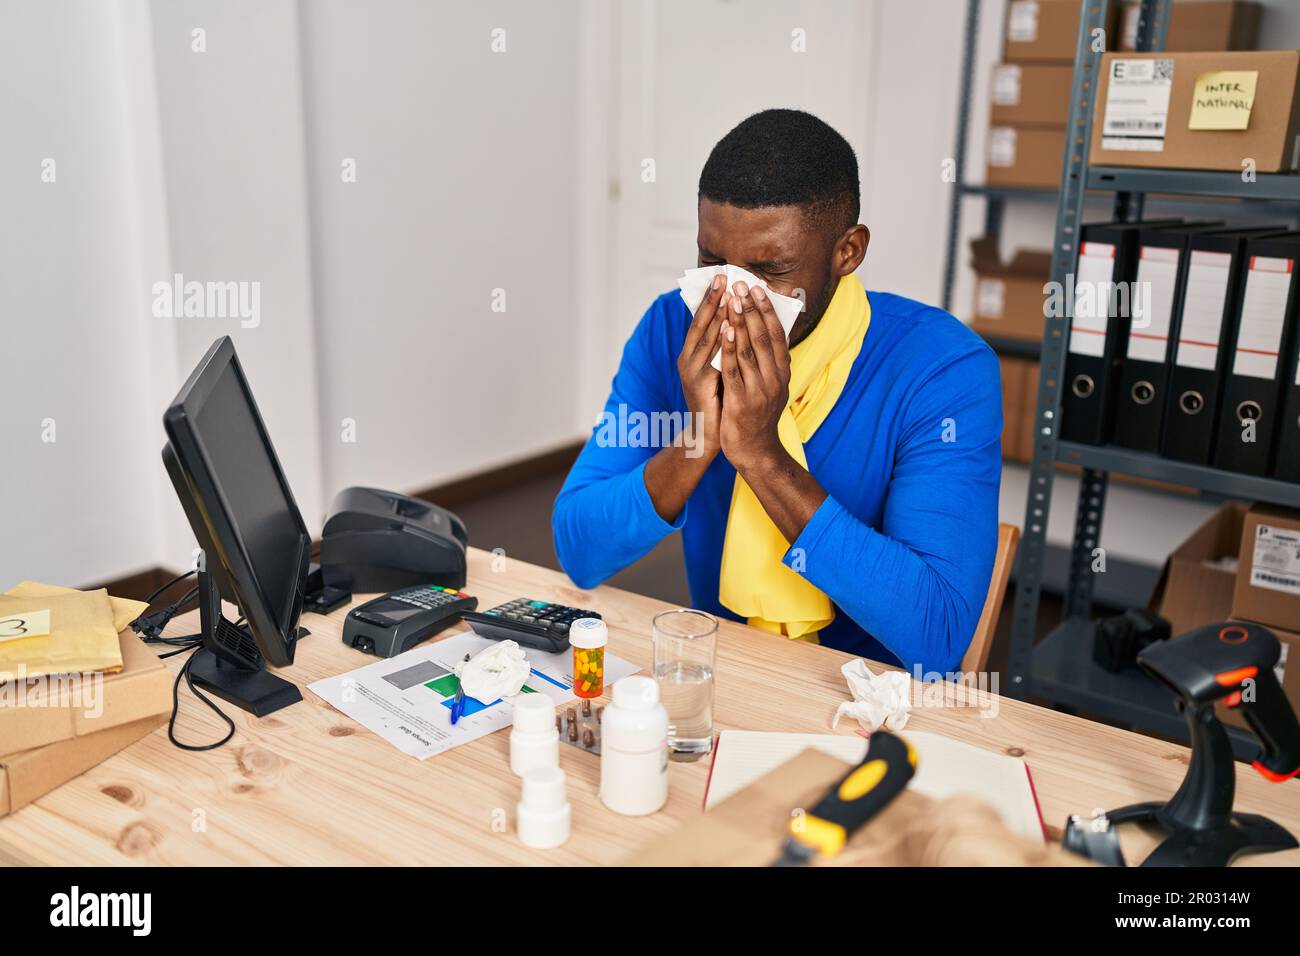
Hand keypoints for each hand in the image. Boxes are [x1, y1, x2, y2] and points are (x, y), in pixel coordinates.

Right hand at [676, 273, 726, 457]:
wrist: (709, 434)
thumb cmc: (718, 400)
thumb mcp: (719, 368)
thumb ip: (723, 348)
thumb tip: (737, 321)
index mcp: (691, 354)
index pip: (700, 320)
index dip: (710, 299)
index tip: (721, 277)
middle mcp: (687, 359)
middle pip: (700, 323)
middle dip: (711, 300)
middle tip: (722, 277)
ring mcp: (691, 372)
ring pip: (705, 338)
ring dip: (716, 315)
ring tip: (727, 294)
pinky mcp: (700, 385)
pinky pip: (711, 358)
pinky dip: (720, 342)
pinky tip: (728, 327)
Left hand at [718, 281, 791, 473]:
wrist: (755, 451)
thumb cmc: (759, 415)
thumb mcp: (772, 386)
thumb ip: (771, 362)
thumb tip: (768, 332)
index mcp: (783, 373)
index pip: (778, 334)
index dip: (767, 309)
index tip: (756, 288)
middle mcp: (775, 379)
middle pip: (764, 336)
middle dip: (752, 308)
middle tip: (741, 284)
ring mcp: (759, 390)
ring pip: (749, 349)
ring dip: (740, 321)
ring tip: (732, 299)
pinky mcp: (741, 400)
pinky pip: (734, 369)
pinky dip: (729, 347)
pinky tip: (723, 329)